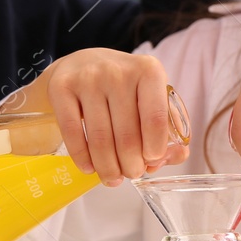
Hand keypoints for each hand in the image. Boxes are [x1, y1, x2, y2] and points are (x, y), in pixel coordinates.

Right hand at [36, 50, 182, 186]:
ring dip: (107, 166)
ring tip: (112, 177)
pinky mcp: (61, 87)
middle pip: (127, 135)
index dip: (155, 148)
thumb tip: (180, 155)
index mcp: (149, 71)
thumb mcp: (151, 97)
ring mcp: (88, 78)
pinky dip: (82, 157)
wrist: (82, 64)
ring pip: (100, 138)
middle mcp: (118, 71)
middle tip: (131, 174)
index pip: (156, 118)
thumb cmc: (124, 87)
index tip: (151, 161)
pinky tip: (89, 168)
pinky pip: (73, 132)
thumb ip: (169, 127)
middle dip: (131, 165)